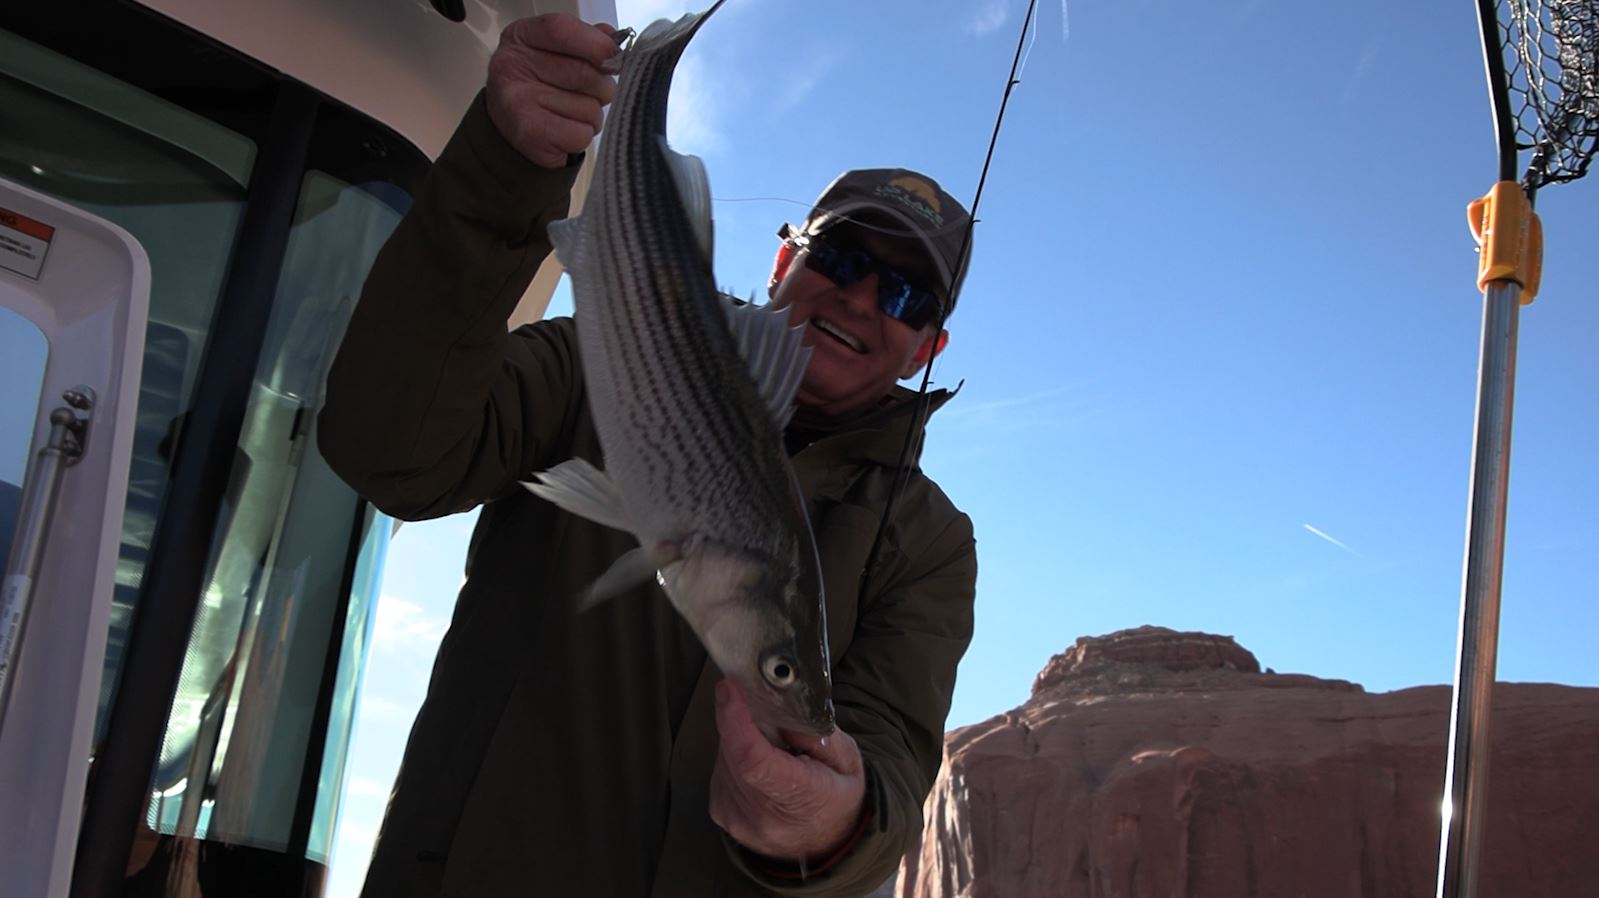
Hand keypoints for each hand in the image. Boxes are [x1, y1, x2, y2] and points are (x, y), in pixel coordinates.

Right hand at [486, 14, 620, 167]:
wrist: (506, 124)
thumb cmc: (537, 83)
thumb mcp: (553, 50)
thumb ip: (585, 40)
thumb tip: (612, 40)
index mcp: (521, 37)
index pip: (562, 30)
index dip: (597, 44)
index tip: (614, 58)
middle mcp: (513, 66)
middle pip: (584, 73)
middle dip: (602, 87)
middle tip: (592, 93)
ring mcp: (518, 102)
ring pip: (590, 109)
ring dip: (592, 116)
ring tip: (571, 114)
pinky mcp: (529, 135)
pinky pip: (582, 135)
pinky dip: (582, 136)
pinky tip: (566, 133)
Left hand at [709, 680, 867, 861]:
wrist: (829, 841)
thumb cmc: (838, 795)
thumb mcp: (847, 757)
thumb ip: (816, 731)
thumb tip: (776, 708)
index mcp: (804, 798)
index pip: (755, 761)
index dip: (735, 722)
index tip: (729, 690)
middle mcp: (766, 817)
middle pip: (734, 753)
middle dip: (741, 721)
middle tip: (763, 712)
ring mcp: (741, 821)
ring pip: (724, 759)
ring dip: (738, 740)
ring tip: (770, 747)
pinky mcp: (725, 816)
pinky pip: (720, 770)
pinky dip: (734, 757)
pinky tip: (757, 763)